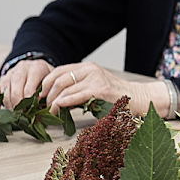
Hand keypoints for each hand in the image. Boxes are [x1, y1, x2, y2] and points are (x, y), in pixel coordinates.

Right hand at [0, 59, 52, 106]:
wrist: (40, 70)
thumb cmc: (47, 81)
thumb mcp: (50, 84)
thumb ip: (45, 92)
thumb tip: (38, 107)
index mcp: (37, 67)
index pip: (32, 78)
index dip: (30, 93)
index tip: (30, 105)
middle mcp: (23, 67)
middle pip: (17, 80)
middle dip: (17, 98)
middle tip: (20, 111)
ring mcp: (12, 71)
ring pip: (6, 83)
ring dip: (8, 99)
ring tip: (13, 111)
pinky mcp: (4, 77)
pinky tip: (3, 107)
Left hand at [40, 62, 170, 117]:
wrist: (141, 100)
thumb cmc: (118, 99)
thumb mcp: (96, 89)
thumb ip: (78, 90)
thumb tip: (55, 101)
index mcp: (88, 67)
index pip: (59, 71)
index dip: (45, 83)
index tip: (38, 96)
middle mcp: (91, 70)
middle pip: (58, 78)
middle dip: (45, 94)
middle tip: (39, 106)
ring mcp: (95, 79)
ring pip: (63, 87)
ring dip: (51, 101)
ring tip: (46, 111)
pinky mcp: (99, 90)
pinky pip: (73, 96)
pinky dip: (61, 104)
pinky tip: (56, 110)